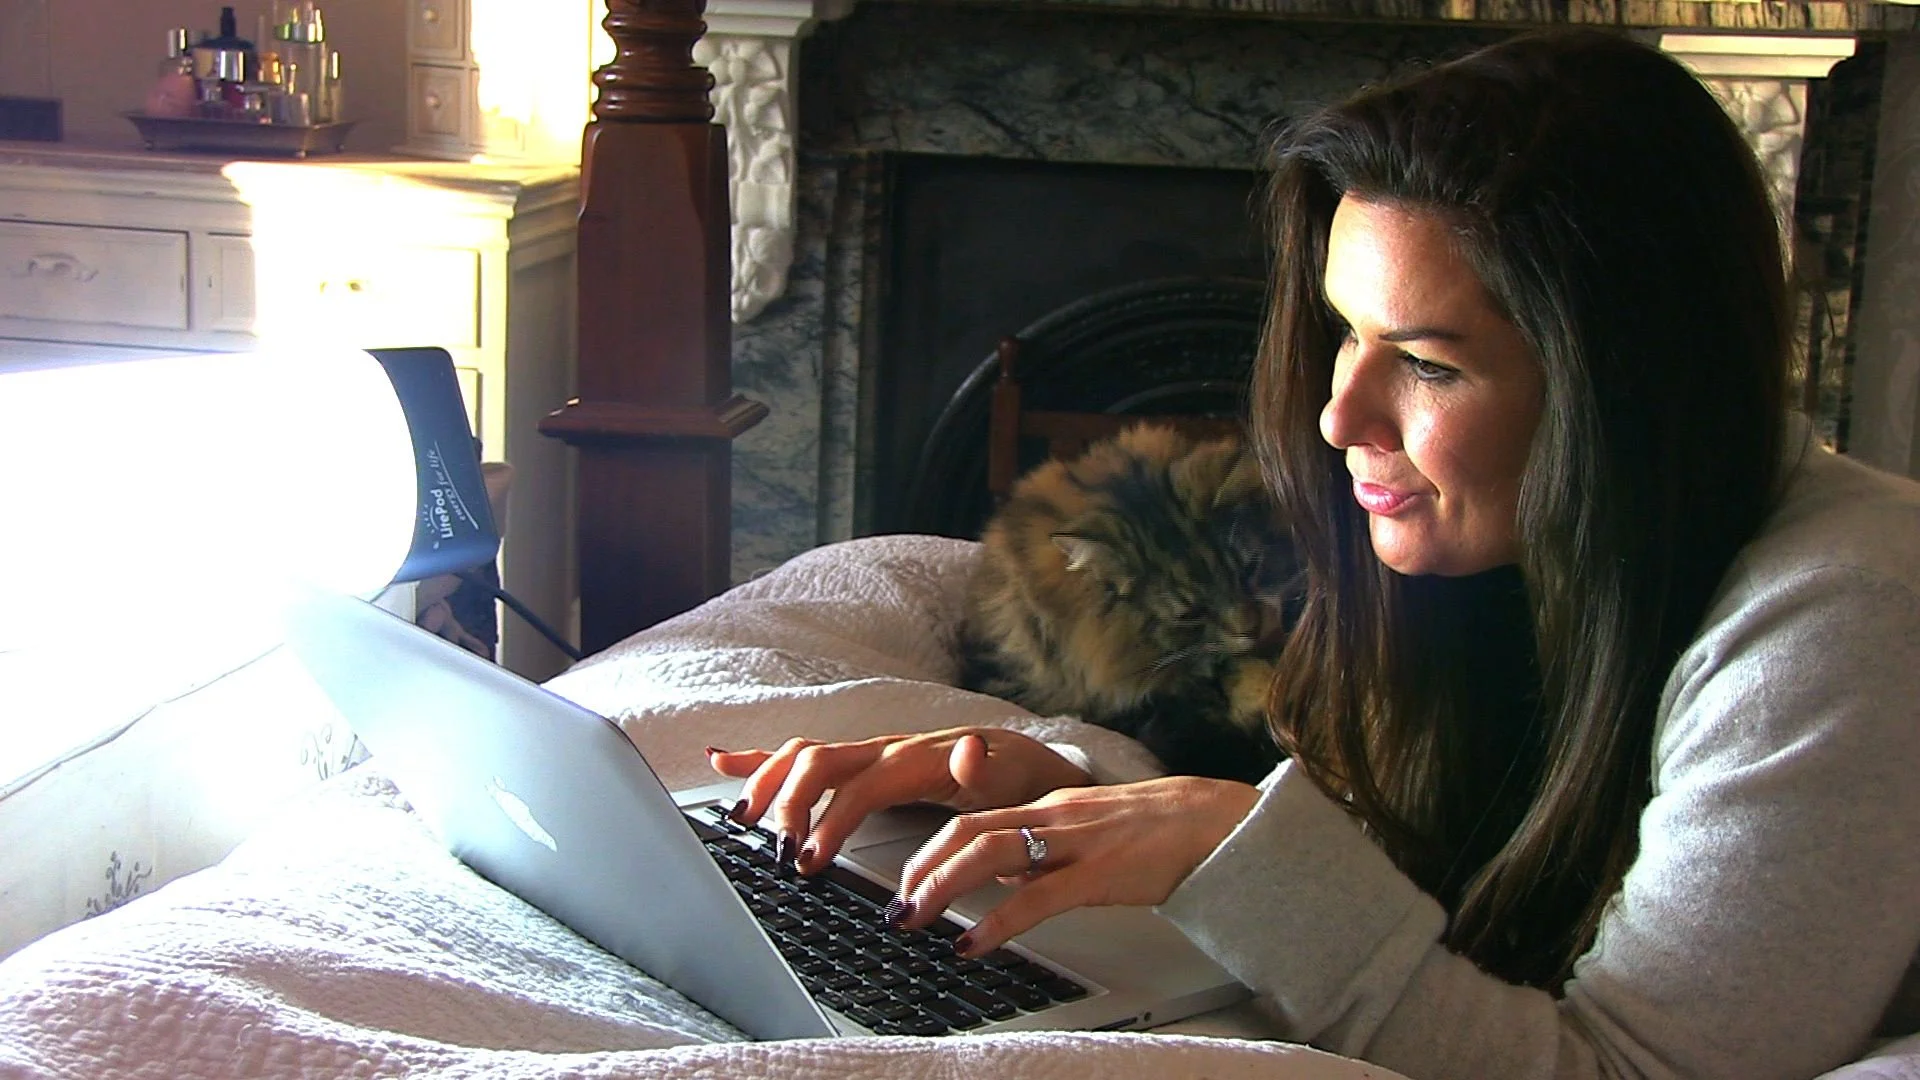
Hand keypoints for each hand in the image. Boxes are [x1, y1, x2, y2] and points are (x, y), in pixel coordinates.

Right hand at [705, 728, 1090, 874]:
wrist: (1022, 761)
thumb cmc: (1014, 777)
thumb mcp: (1011, 779)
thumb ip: (984, 768)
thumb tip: (967, 751)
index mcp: (912, 758)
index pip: (856, 786)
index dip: (828, 823)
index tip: (808, 863)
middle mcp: (882, 750)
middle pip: (816, 763)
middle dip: (787, 806)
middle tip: (778, 854)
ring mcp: (866, 754)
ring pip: (800, 757)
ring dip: (765, 783)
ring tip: (741, 818)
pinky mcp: (858, 763)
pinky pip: (801, 756)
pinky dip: (759, 759)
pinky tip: (722, 760)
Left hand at [891, 776, 1259, 955]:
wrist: (1210, 820)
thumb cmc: (1152, 829)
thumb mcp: (1084, 831)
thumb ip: (1041, 850)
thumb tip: (1003, 880)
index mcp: (1046, 807)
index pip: (970, 818)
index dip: (929, 850)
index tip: (904, 883)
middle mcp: (1051, 817)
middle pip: (966, 830)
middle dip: (921, 869)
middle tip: (895, 909)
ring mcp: (1074, 842)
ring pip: (990, 852)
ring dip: (942, 887)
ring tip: (916, 920)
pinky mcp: (1099, 873)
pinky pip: (1037, 897)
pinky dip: (997, 921)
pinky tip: (974, 943)